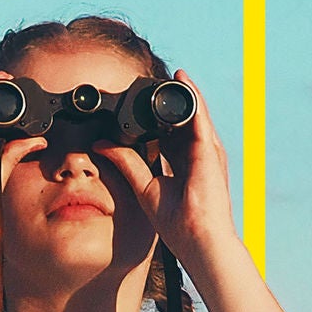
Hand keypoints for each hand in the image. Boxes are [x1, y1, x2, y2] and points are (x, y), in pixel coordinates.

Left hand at [92, 69, 237, 263]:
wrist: (197, 238)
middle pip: (182, 121)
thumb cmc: (177, 222)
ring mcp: (206, 151)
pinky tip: (183, 80)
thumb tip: (102, 144)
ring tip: (172, 74)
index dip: (156, 119)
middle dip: (169, 103)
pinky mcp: (209, 149)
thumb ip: (126, 162)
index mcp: (182, 164)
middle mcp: (196, 155)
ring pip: (193, 114)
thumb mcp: (145, 186)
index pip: (170, 134)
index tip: (138, 104)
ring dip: (183, 94)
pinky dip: (192, 97)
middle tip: (152, 82)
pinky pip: (200, 116)